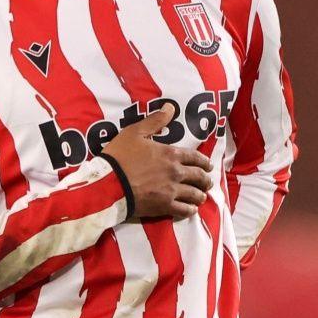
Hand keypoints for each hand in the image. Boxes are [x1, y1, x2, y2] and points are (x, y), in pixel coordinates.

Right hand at [101, 103, 213, 220]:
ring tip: (202, 196)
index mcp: (171, 154)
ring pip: (194, 194)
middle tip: (208, 181)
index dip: (204, 162)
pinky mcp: (164, 206)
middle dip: (205, 179)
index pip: (195, 157)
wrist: (109, 183)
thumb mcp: (135, 132)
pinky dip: (190, 210)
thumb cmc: (120, 156)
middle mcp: (176, 172)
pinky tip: (192, 210)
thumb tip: (171, 107)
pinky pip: (184, 210)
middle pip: (198, 176)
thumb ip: (155, 120)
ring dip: (200, 195)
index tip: (208, 166)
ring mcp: (172, 191)